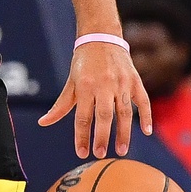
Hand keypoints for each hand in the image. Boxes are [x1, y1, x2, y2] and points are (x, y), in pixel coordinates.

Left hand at [38, 37, 152, 158]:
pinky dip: (146, 115)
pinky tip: (147, 131)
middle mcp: (104, 85)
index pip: (83, 117)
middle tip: (100, 154)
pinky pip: (143, 100)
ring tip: (122, 150)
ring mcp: (121, 82)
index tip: (82, 153)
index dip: (82, 136)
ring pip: (124, 112)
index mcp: (85, 86)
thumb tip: (44, 123)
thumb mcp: (71, 83)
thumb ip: (60, 105)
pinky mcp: (134, 80)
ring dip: (124, 133)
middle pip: (104, 116)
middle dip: (102, 137)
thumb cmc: (83, 63)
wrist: (101, 37)